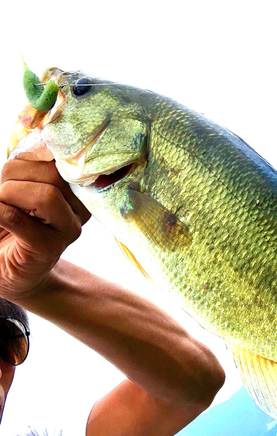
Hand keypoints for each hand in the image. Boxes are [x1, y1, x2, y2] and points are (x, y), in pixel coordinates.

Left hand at [0, 159, 90, 301]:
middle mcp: (80, 209)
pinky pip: (19, 219)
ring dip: (8, 196)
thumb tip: (34, 138)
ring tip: (2, 208)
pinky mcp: (49, 249)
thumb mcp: (17, 187)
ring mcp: (68, 230)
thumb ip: (26, 167)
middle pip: (54, 173)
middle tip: (4, 194)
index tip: (15, 171)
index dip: (31, 156)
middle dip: (15, 176)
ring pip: (45, 195)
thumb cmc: (10, 224)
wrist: (7, 268)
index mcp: (75, 189)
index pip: (59, 156)